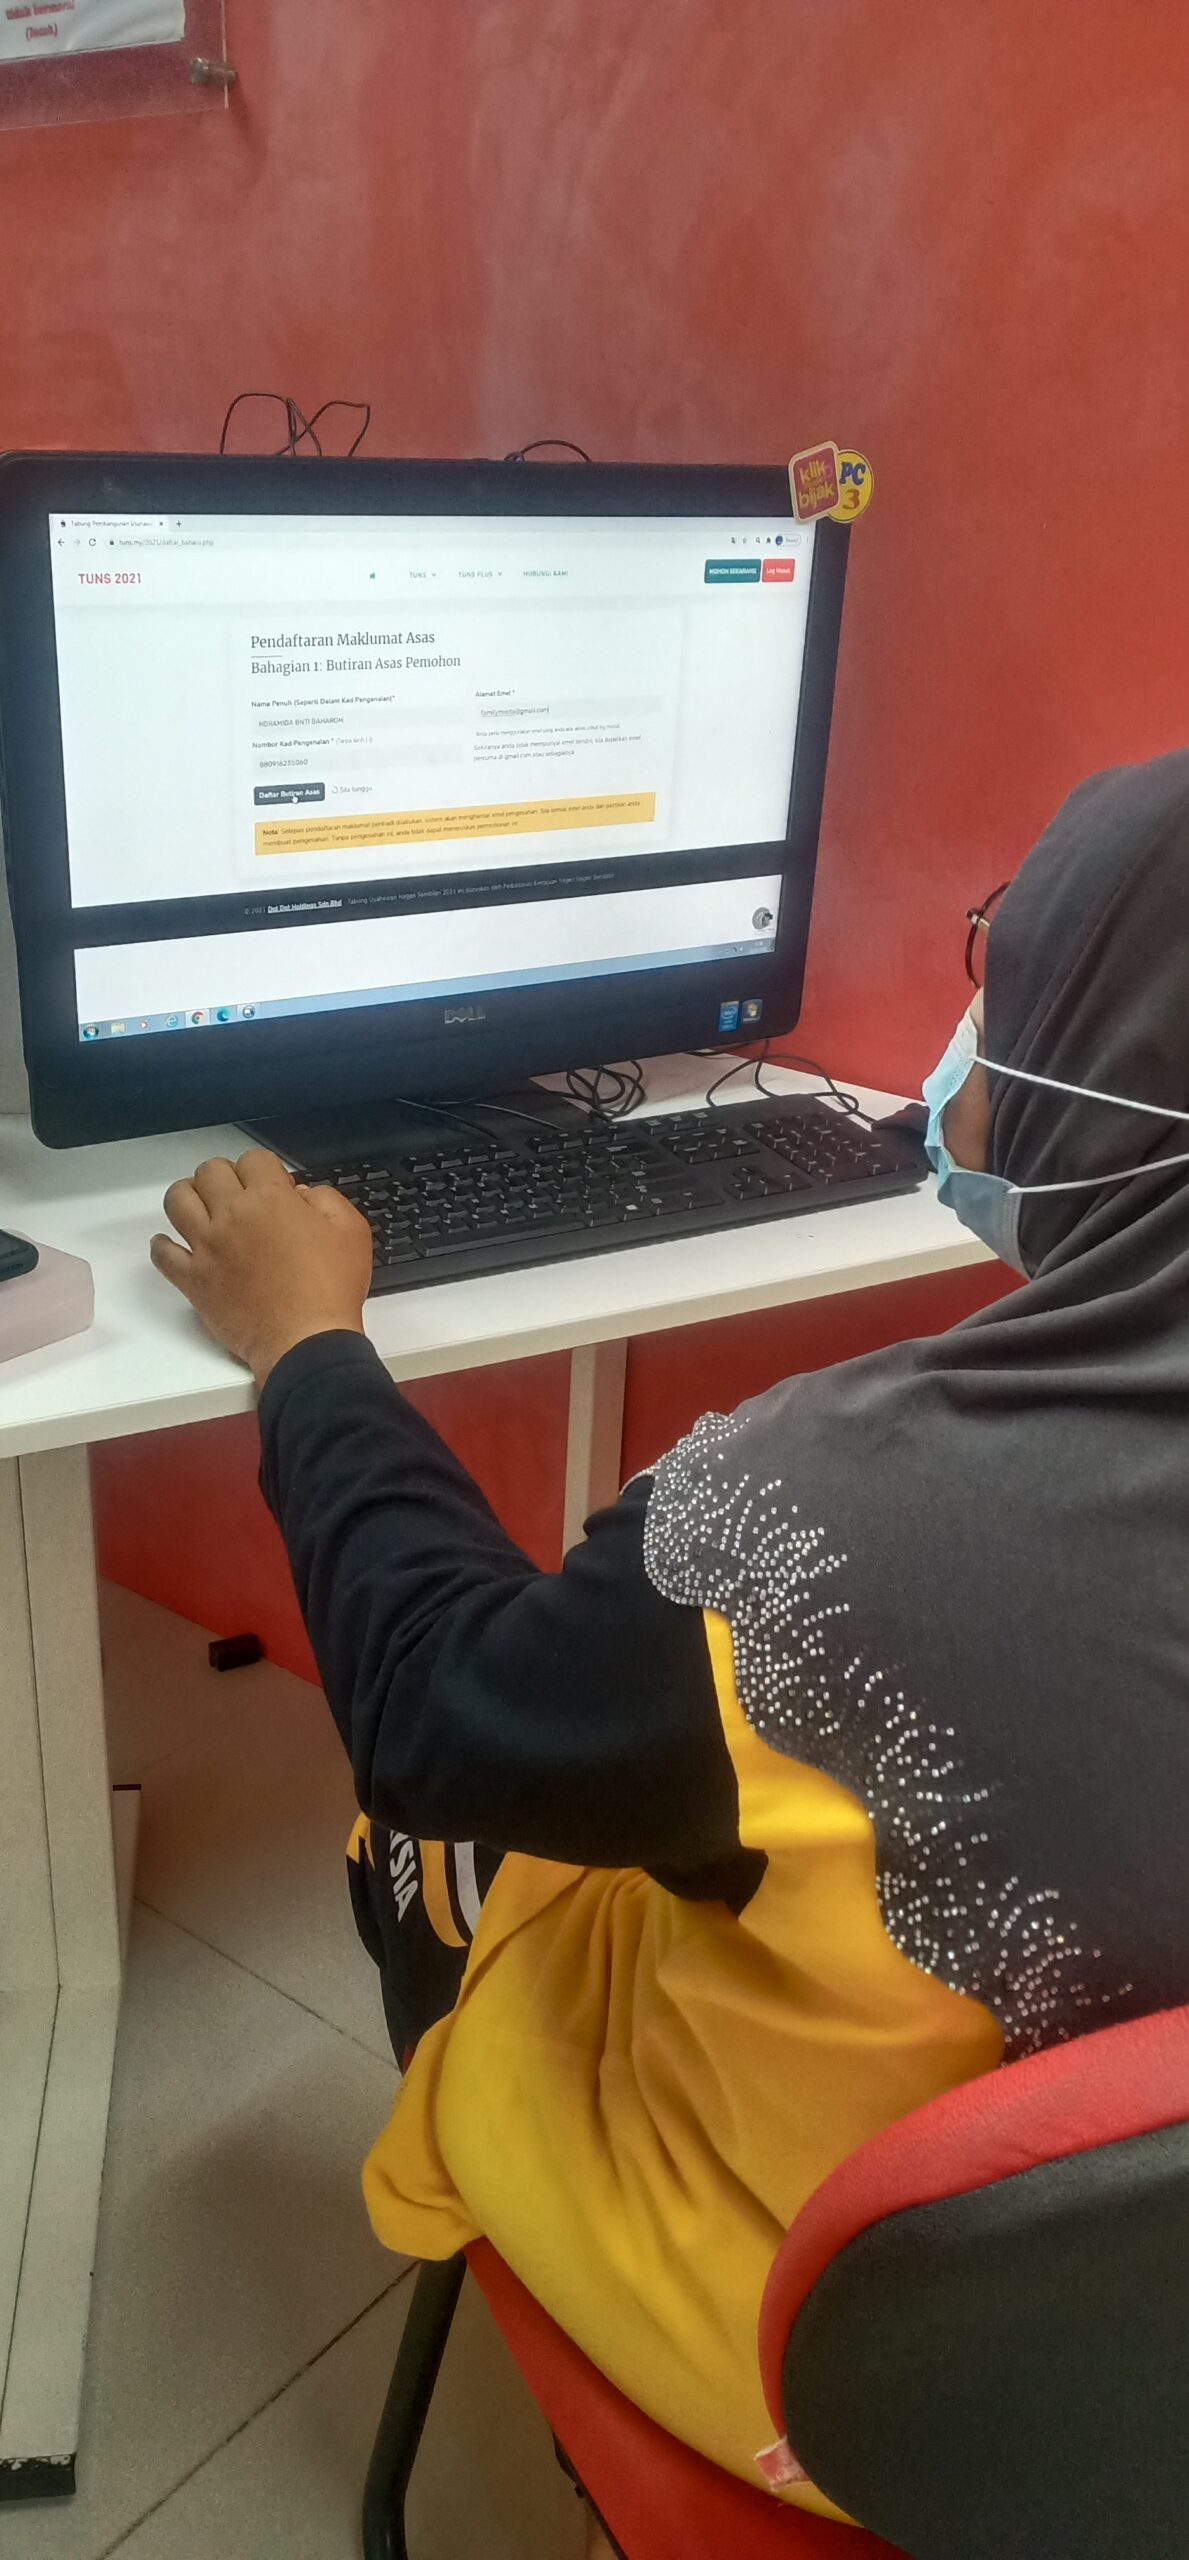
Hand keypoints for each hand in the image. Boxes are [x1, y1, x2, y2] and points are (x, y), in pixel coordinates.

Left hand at [151, 1150, 372, 1385]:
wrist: (305, 1341)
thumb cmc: (329, 1291)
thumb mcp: (351, 1232)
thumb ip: (326, 1199)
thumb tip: (302, 1194)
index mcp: (270, 1200)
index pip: (253, 1159)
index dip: (265, 1169)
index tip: (273, 1187)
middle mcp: (232, 1216)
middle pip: (209, 1171)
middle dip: (225, 1177)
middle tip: (238, 1195)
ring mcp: (207, 1247)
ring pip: (177, 1201)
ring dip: (188, 1197)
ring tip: (201, 1207)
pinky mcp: (194, 1280)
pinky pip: (163, 1255)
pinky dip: (163, 1246)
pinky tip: (172, 1245)